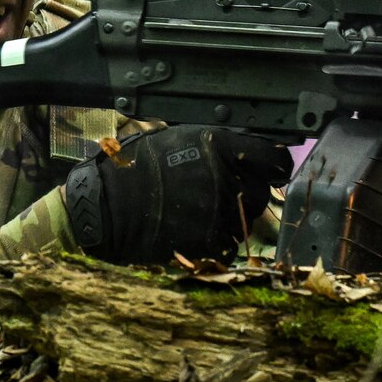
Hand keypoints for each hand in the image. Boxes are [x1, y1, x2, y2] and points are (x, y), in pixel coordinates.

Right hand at [63, 125, 290, 264]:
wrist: (107, 207)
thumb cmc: (135, 168)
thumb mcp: (177, 138)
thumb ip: (216, 145)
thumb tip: (246, 149)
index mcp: (221, 147)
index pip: (273, 159)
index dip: (274, 166)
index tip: (271, 171)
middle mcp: (227, 178)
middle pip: (259, 192)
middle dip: (244, 193)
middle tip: (218, 193)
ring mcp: (220, 212)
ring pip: (245, 220)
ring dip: (231, 217)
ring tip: (199, 212)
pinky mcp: (210, 241)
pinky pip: (230, 243)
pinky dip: (217, 239)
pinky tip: (194, 229)